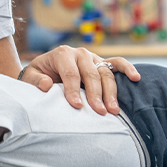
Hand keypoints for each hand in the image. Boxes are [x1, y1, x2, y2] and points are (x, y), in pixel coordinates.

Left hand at [22, 45, 140, 114]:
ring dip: (111, 92)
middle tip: (99, 112)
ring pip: (105, 73)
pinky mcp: (102, 63)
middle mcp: (79, 53)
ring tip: (114, 110)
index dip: (73, 90)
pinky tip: (136, 78)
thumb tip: (47, 85)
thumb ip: (36, 80)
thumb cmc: (38, 75)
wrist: (44, 69)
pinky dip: (127, 69)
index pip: (70, 73)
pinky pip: (118, 63)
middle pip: (90, 74)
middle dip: (95, 94)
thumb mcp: (30, 77)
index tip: (77, 106)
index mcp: (61, 54)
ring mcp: (93, 57)